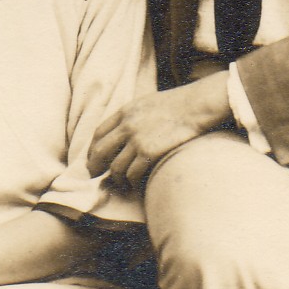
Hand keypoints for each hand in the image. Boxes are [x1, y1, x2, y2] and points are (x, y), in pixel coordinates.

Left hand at [89, 73, 230, 189]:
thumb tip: (126, 131)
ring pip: (116, 167)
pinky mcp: (149, 152)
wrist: (196, 106)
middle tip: (95, 176)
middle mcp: (127, 126)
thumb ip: (133, 116)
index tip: (93, 158)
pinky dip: (132, 182)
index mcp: (125, 111)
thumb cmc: (178, 104)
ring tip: (122, 184)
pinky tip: (136, 185)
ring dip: (117, 179)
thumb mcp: (148, 103)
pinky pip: (132, 174)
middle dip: (95, 166)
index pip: (99, 133)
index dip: (92, 148)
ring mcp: (137, 140)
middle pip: (100, 151)